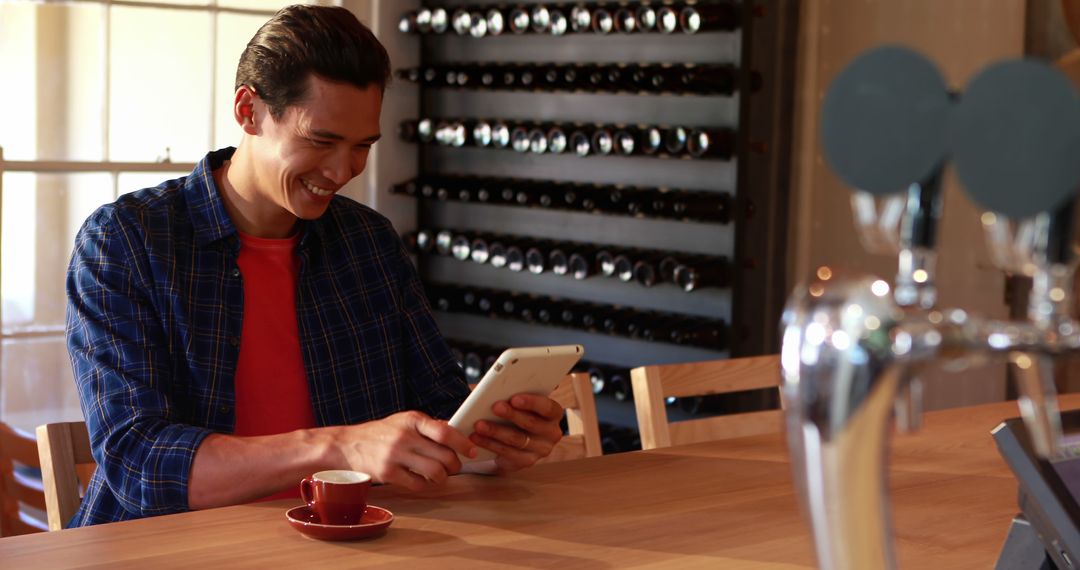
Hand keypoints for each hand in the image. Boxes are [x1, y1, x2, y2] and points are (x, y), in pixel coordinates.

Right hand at [328, 411, 477, 490]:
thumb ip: (427, 427)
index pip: (444, 432)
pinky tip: (422, 480)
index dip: (463, 443)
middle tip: (455, 466)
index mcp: (412, 420)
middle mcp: (404, 436)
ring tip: (440, 475)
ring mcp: (396, 456)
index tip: (472, 450)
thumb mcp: (403, 422)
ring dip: (442, 477)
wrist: (347, 445)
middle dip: (455, 465)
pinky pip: (418, 484)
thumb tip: (455, 433)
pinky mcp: (388, 473)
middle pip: (444, 455)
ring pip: (434, 472)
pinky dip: (425, 485)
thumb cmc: (380, 433)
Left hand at [470, 394, 563, 472]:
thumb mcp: (520, 402)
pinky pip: (507, 453)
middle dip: (511, 415)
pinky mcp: (526, 462)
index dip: (532, 402)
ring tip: (479, 424)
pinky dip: (489, 444)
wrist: (514, 439)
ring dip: (495, 431)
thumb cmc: (517, 412)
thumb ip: (516, 392)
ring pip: (516, 440)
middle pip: (531, 424)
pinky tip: (476, 438)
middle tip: (494, 407)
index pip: (548, 407)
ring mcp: (541, 450)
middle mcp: (552, 433)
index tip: (514, 398)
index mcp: (554, 413)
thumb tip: (502, 384)